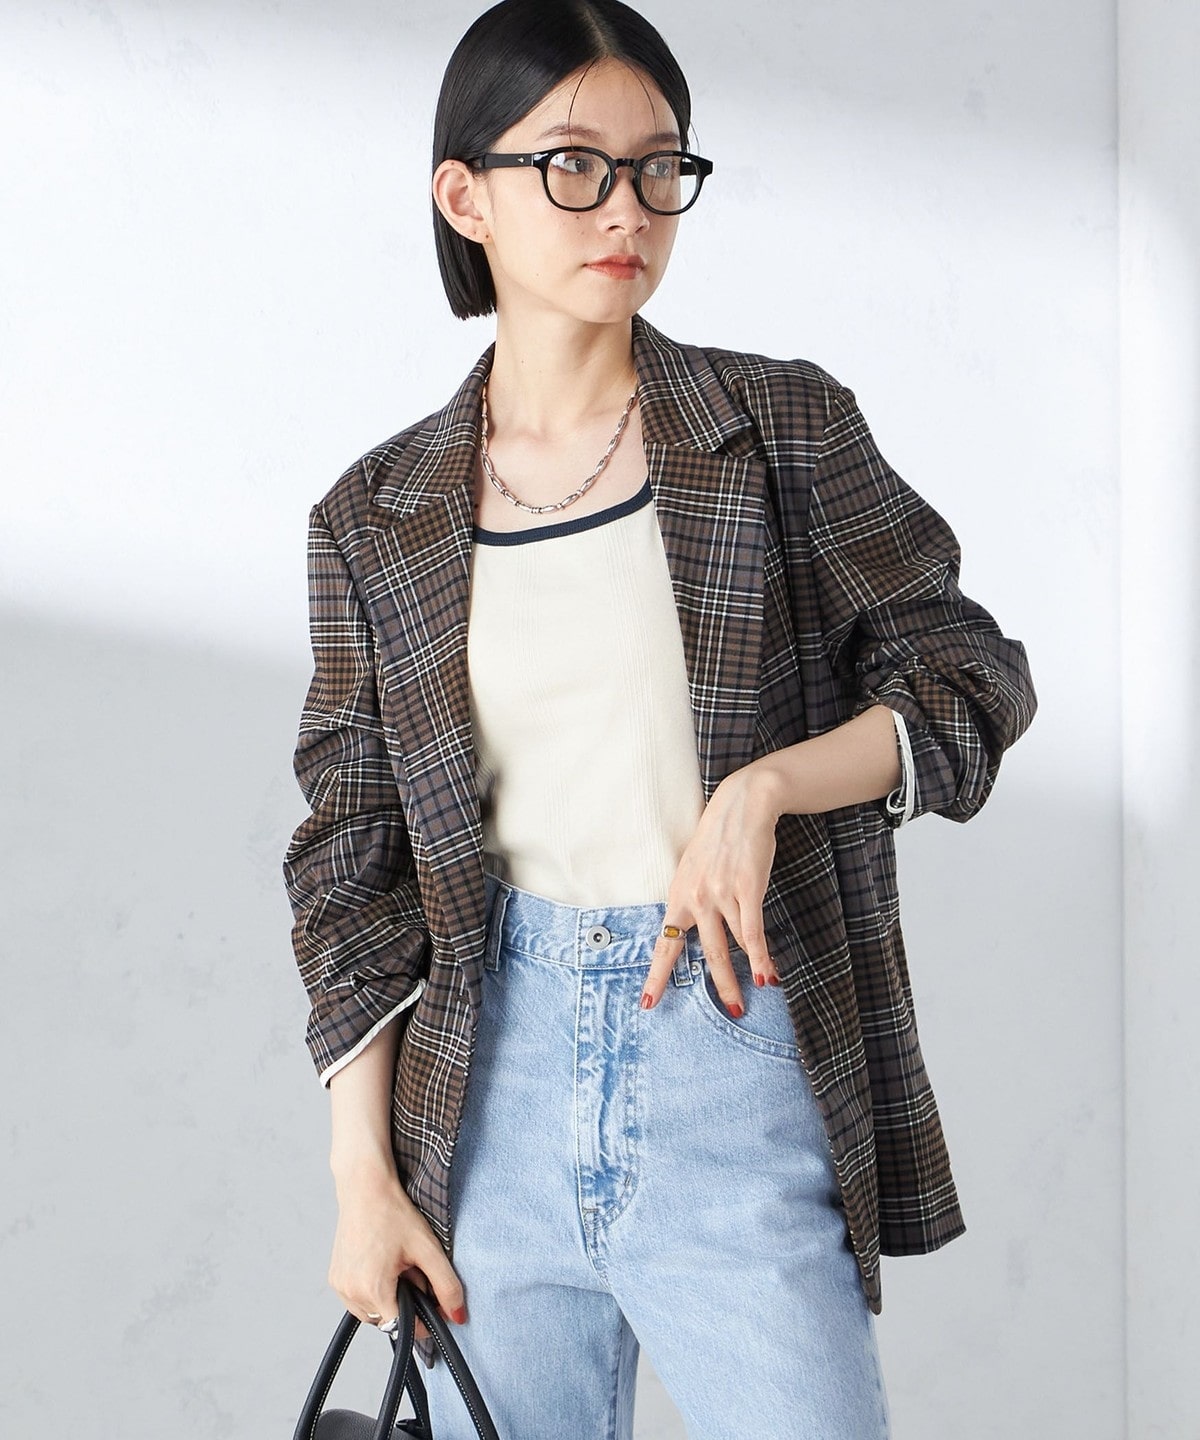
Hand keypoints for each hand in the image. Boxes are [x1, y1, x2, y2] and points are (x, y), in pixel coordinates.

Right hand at [330, 1163, 467, 1342]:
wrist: (365, 1188)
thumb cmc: (394, 1213)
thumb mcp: (428, 1249)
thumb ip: (446, 1286)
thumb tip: (458, 1317)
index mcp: (374, 1289)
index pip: (402, 1327)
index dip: (422, 1318)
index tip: (431, 1299)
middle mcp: (351, 1293)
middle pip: (388, 1320)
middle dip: (405, 1303)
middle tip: (412, 1270)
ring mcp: (340, 1287)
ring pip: (373, 1313)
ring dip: (388, 1298)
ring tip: (396, 1265)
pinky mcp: (335, 1279)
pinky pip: (358, 1300)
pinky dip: (373, 1290)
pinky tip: (381, 1263)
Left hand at [640, 761, 781, 1012]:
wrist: (742, 807)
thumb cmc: (718, 841)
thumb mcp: (693, 870)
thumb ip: (692, 901)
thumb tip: (690, 932)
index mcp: (678, 895)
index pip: (665, 943)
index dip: (657, 976)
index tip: (647, 1002)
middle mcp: (695, 898)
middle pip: (709, 953)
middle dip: (723, 986)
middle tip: (733, 1010)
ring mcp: (721, 894)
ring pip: (735, 944)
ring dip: (751, 970)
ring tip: (761, 987)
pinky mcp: (746, 888)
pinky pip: (753, 932)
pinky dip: (762, 956)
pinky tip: (769, 974)